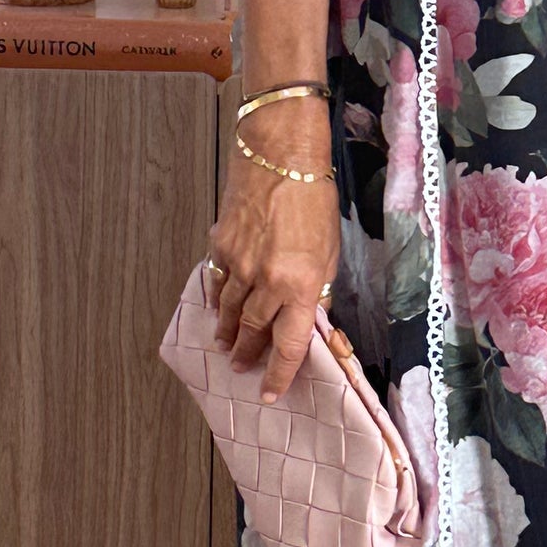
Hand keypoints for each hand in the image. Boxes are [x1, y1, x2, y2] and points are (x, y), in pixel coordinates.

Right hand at [206, 102, 339, 402]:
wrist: (280, 154)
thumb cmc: (312, 196)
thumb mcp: (329, 250)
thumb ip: (317, 288)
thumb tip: (309, 316)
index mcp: (301, 285)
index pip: (288, 345)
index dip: (279, 375)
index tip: (271, 393)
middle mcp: (267, 280)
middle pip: (254, 332)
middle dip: (248, 355)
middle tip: (242, 368)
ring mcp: (240, 264)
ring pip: (231, 311)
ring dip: (229, 333)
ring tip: (226, 345)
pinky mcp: (221, 246)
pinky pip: (217, 283)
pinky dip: (217, 300)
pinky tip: (217, 309)